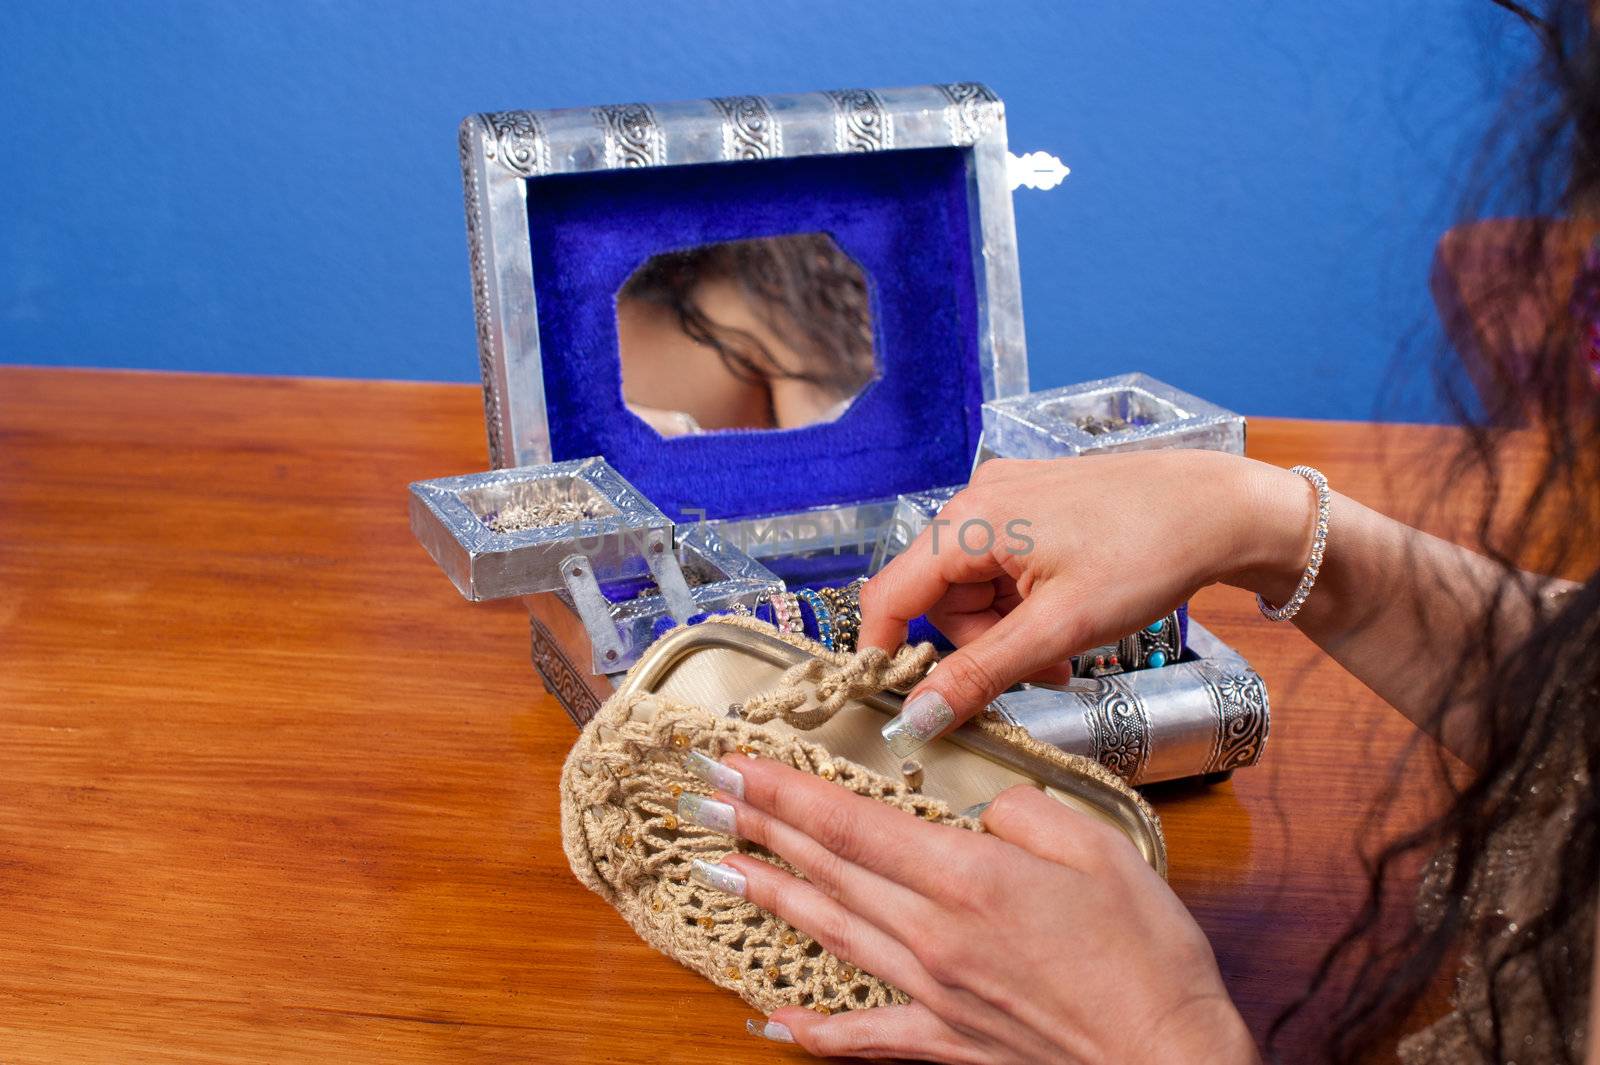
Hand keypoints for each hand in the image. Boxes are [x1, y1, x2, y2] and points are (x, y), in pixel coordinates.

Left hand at [692, 756, 1257, 1062]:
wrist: (1168, 1061)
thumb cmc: (1145, 956)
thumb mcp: (1099, 847)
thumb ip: (1023, 811)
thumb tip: (980, 808)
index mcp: (968, 878)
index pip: (851, 821)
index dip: (783, 789)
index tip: (735, 760)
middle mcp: (932, 933)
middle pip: (826, 868)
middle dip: (759, 825)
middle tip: (704, 793)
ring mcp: (932, 992)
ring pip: (831, 931)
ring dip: (769, 893)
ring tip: (718, 865)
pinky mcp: (945, 1041)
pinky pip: (865, 1035)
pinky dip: (814, 1029)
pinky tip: (770, 1019)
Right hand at [861, 452, 1313, 752]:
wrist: (1223, 509)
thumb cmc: (1147, 555)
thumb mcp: (1060, 629)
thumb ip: (980, 674)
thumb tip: (914, 718)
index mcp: (968, 521)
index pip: (891, 596)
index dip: (887, 653)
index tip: (903, 704)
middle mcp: (976, 500)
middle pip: (937, 597)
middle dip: (976, 647)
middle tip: (1037, 675)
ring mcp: (1007, 499)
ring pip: (973, 588)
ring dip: (1006, 632)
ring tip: (1064, 652)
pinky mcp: (1035, 506)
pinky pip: (1002, 568)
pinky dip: (1025, 606)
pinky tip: (1068, 618)